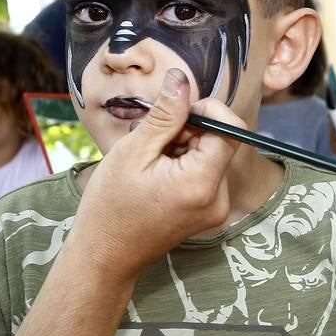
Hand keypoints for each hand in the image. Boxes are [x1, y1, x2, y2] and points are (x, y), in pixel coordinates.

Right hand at [71, 68, 241, 285]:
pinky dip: (184, 163)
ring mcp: (216, 208)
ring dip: (184, 146)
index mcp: (201, 184)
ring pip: (211, 154)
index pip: (231, 129)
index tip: (175, 112)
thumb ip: (164, 115)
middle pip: (221, 141)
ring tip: (150, 162)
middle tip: (152, 141)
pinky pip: (206, 172)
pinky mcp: (209, 212)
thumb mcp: (132, 152)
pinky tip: (157, 175)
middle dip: (189, 130)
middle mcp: (218, 199)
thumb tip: (182, 79)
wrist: (104, 256)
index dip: (207, 110)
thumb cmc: (110, 207)